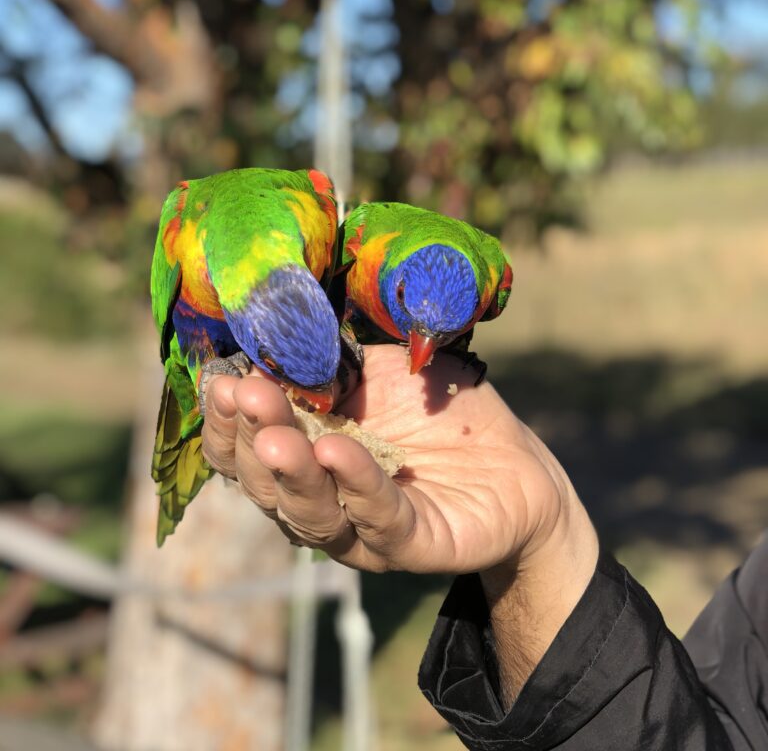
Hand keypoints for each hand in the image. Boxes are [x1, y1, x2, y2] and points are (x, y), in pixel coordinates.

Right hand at [201, 344, 592, 572]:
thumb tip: (272, 349)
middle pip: (267, 483)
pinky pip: (375, 520)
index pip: (245, 449)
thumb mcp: (381, 372)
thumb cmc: (441, 410)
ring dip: (290, 472)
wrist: (515, 460)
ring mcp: (362, 530)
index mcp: (306, 456)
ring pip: (309, 513)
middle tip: (247, 395)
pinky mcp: (409, 546)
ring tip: (278, 435)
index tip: (222, 382)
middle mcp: (323, 499)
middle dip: (252, 438)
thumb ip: (331, 367)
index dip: (226, 421)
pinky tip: (338, 452)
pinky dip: (354, 485)